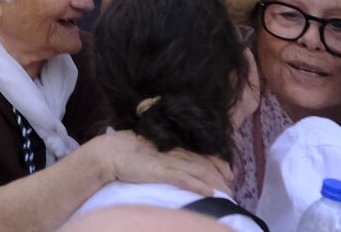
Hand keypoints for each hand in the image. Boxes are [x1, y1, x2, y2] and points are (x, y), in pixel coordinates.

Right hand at [88, 130, 231, 197]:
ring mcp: (167, 161)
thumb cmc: (125, 151)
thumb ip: (164, 154)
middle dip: (220, 176)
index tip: (228, 173)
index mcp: (171, 145)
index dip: (217, 162)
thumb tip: (175, 163)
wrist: (109, 153)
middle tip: (231, 187)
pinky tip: (209, 194)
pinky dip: (198, 186)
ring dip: (215, 183)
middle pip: (204, 163)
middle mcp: (173, 151)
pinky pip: (184, 179)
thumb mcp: (150, 151)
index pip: (201, 153)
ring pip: (198, 172)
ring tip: (226, 194)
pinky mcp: (160, 171)